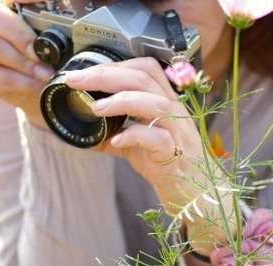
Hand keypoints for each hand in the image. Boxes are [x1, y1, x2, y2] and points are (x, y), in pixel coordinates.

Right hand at [0, 0, 54, 128]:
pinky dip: (24, 82)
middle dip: (21, 34)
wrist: (49, 98)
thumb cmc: (56, 64)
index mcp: (13, 11)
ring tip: (48, 74)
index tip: (43, 1)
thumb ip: (66, 29)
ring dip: (26, 63)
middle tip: (42, 51)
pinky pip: (0, 77)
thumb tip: (88, 20)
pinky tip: (40, 86)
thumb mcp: (65, 44)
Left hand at [65, 58, 232, 254]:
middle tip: (76, 81)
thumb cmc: (168, 164)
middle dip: (106, 75)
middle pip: (144, 78)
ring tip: (95, 107)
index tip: (84, 73)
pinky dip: (134, 135)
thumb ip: (114, 133)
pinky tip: (116, 140)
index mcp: (165, 102)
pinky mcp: (175, 153)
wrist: (196, 192)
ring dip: (121, 100)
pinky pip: (158, 138)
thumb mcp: (137, 144)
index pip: (145, 69)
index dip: (114, 65)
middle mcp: (174, 111)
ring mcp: (177, 131)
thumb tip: (82, 131)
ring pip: (155, 103)